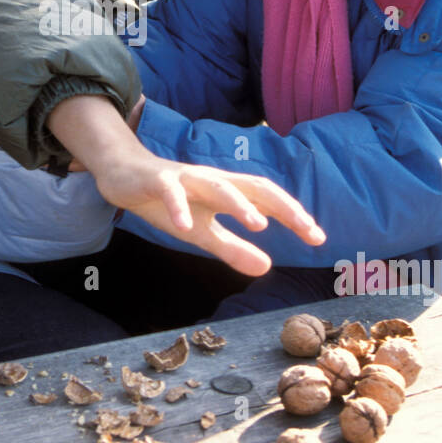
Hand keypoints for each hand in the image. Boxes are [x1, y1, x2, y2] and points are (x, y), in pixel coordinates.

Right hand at [91, 148, 325, 276]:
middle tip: (307, 228)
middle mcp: (212, 180)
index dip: (294, 215)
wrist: (122, 174)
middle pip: (254, 187)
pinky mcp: (157, 180)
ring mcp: (185, 178)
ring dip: (238, 204)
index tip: (319, 238)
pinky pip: (170, 192)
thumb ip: (232, 248)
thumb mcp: (201, 231)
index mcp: (227, 191)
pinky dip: (178, 207)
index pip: (268, 200)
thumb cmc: (168, 201)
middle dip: (282, 206)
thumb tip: (267, 268)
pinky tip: (184, 227)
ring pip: (216, 186)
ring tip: (258, 225)